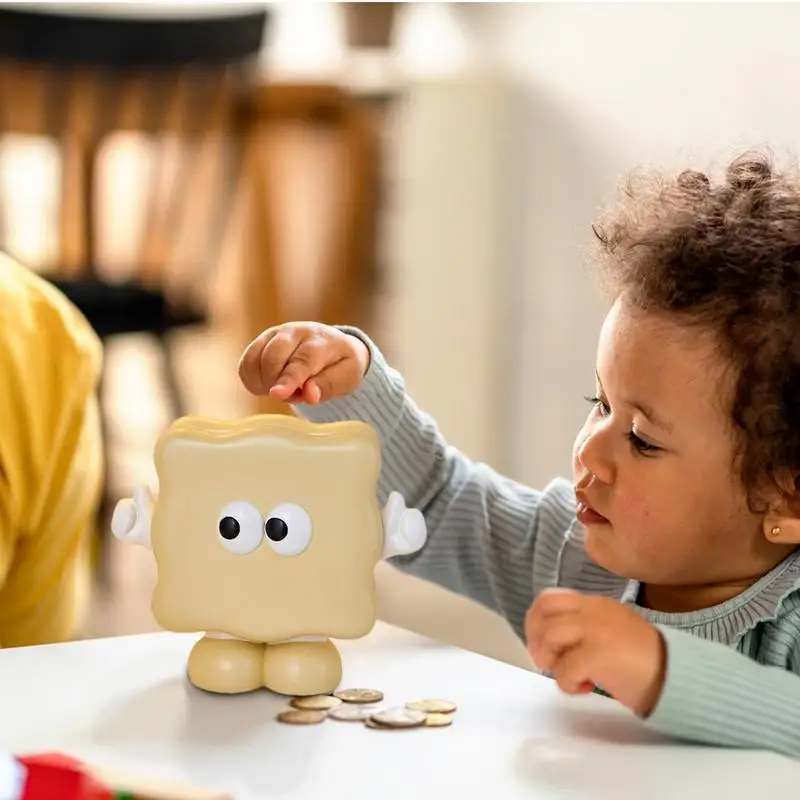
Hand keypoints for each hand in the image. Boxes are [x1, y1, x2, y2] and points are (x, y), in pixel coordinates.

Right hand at [238, 322, 369, 404]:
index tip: (276, 394)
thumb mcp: (347, 378)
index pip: (301, 361)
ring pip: (256, 359)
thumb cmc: (341, 365)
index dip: (288, 380)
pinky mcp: (262, 339)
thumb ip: (328, 386)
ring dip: (264, 383)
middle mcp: (296, 332)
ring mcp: (276, 333)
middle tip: (295, 395)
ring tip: (284, 389)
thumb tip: (310, 395)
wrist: (334, 345)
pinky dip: (251, 379)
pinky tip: (267, 385)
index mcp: (321, 342)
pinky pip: (246, 362)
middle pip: (273, 358)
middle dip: (277, 384)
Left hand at [525, 589, 666, 715]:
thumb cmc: (644, 661)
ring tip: (568, 676)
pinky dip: (568, 684)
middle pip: (544, 611)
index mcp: (596, 604)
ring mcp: (596, 630)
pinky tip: (586, 688)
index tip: (538, 642)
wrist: (679, 676)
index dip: (535, 620)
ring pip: (549, 636)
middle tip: (546, 661)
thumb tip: (549, 642)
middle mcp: (594, 611)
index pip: (550, 598)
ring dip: (551, 661)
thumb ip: (583, 628)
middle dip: (536, 637)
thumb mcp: (611, 631)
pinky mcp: (600, 654)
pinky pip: (565, 668)